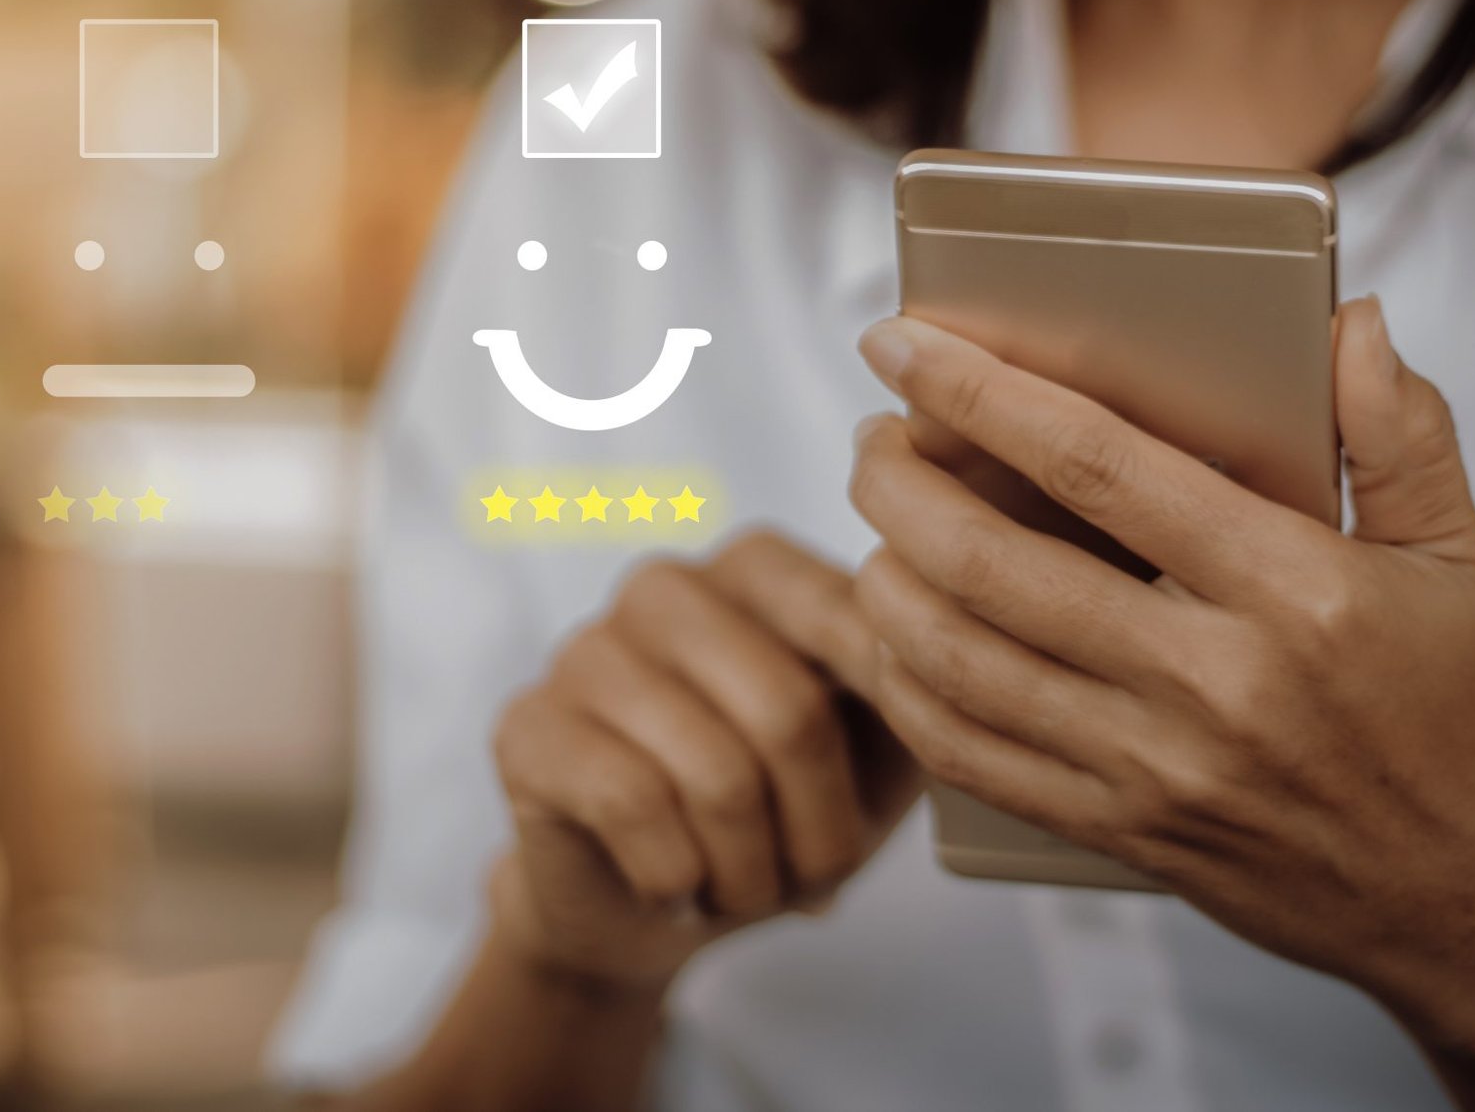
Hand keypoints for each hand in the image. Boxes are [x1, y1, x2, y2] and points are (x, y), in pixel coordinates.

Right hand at [488, 531, 921, 993]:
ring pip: (714, 770)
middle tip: (814, 880)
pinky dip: (675, 877)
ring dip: (750, 871)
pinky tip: (672, 886)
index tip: (882, 807)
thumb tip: (947, 673)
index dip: (890, 742)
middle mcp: (667, 585)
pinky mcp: (527, 725)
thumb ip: (923, 696)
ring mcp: (587, 648)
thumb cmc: (779, 815)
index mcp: (759, 567)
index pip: (858, 625)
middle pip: (788, 711)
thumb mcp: (879, 757)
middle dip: (820, 832)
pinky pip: (631, 805)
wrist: (654, 906)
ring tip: (745, 890)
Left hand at [846, 301, 1474, 1060]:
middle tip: (875, 436)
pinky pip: (975, 759)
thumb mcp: (1460, 557)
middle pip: (994, 564)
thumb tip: (1350, 320)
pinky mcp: (1125, 833)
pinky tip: (890, 637)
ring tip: (875, 522)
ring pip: (963, 663)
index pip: (1098, 465)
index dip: (982, 395)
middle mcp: (1212, 681)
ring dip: (885, 580)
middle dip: (902, 484)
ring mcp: (1157, 768)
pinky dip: (908, 690)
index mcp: (1290, 589)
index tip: (905, 344)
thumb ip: (1400, 429)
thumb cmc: (1465, 714)